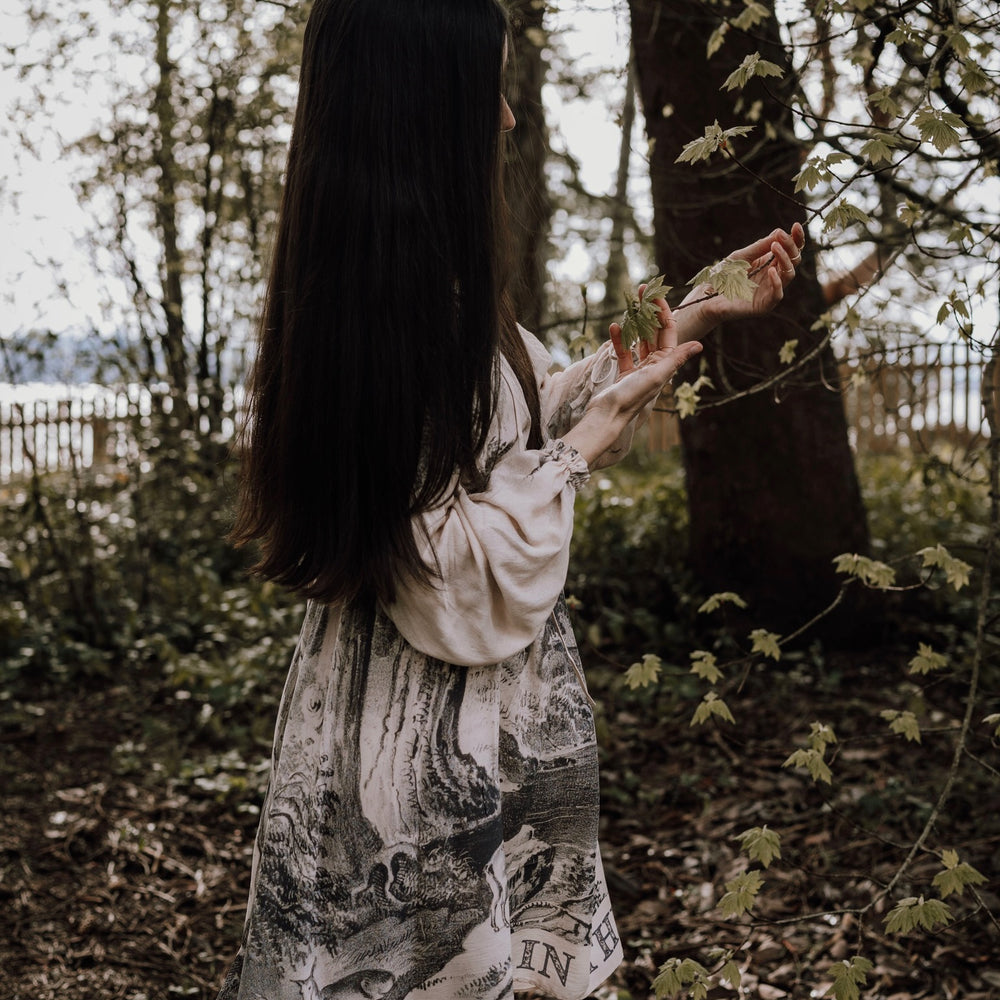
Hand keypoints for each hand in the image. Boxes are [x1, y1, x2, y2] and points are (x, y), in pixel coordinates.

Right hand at [562, 291, 701, 465]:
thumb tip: (700, 345)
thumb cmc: (633, 396)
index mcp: (666, 364)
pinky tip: (614, 328)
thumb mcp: (657, 374)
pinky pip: (624, 352)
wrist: (608, 415)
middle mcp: (655, 365)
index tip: (656, 294)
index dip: (663, 311)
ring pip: (639, 340)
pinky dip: (619, 340)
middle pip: (655, 332)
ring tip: (629, 305)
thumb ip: (677, 358)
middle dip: (649, 312)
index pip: (668, 331)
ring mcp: (640, 369)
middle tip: (642, 291)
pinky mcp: (624, 373)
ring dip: (635, 323)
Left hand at [698, 222, 805, 322]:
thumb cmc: (722, 276)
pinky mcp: (764, 306)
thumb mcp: (741, 257)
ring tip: (775, 247)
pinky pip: (778, 295)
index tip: (796, 225)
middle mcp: (773, 276)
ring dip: (784, 259)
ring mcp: (770, 291)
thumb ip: (759, 247)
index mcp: (770, 263)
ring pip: (789, 274)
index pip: (790, 250)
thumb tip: (779, 232)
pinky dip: (777, 282)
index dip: (796, 239)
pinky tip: (771, 270)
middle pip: (793, 260)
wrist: (706, 297)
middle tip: (781, 237)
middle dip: (790, 246)